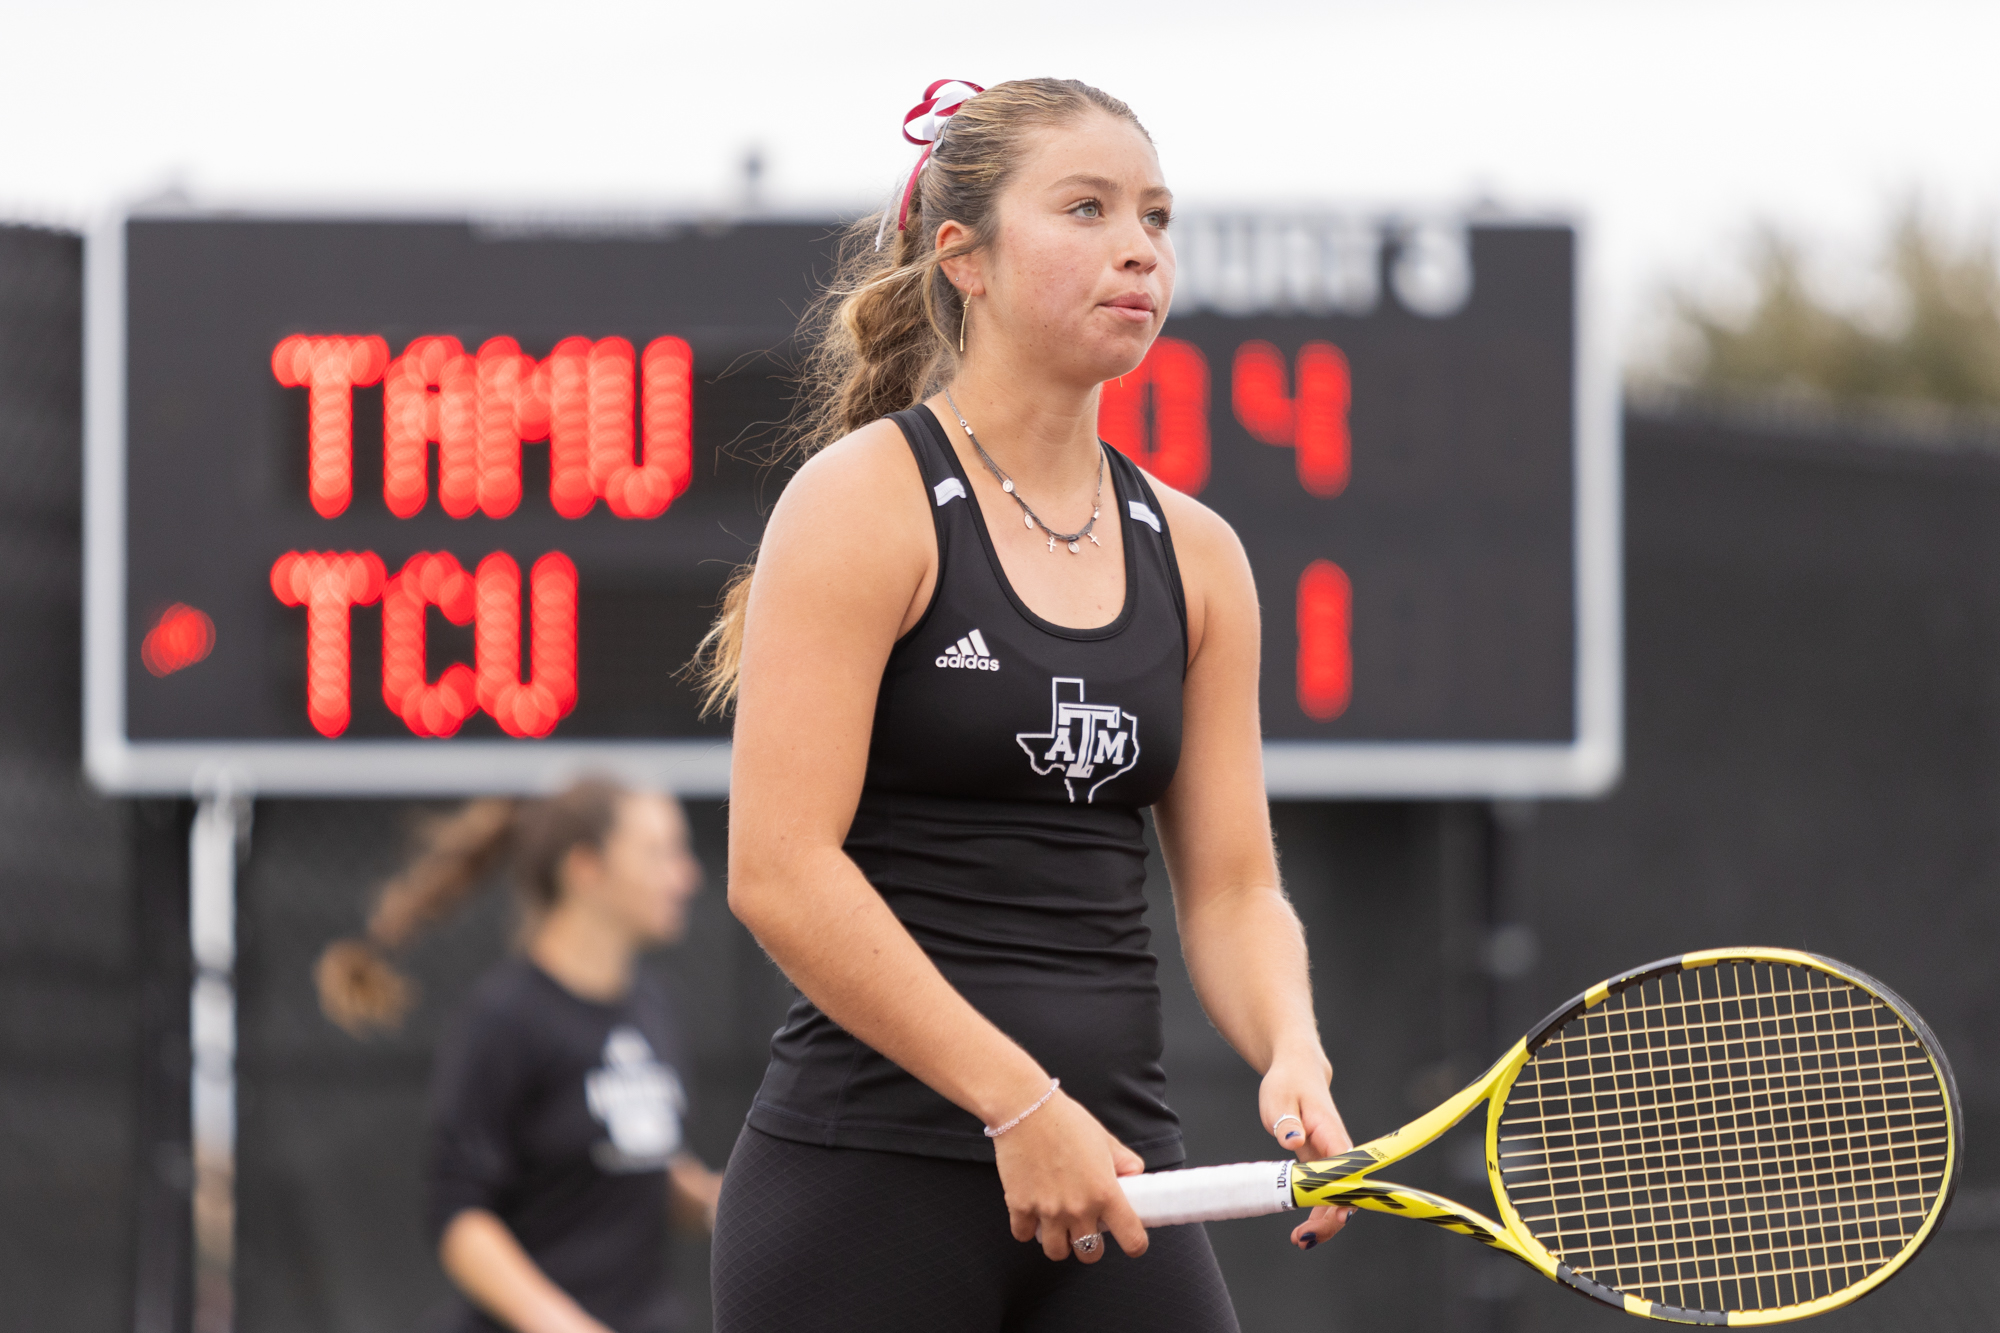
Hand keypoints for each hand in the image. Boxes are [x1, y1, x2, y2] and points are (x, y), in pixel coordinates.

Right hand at [993, 1089, 1148, 1263]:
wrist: (1025, 1108)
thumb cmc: (1064, 1120)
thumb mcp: (1104, 1139)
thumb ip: (1124, 1161)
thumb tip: (1134, 1175)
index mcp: (1105, 1193)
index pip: (1132, 1239)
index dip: (1135, 1244)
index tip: (1130, 1241)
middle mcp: (1078, 1208)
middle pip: (1090, 1254)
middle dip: (1090, 1246)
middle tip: (1086, 1228)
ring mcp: (1048, 1211)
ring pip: (1057, 1252)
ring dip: (1059, 1242)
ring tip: (1058, 1224)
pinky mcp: (1020, 1207)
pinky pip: (1024, 1235)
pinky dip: (1027, 1228)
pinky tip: (1032, 1212)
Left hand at [1258, 1050, 1355, 1250]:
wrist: (1296, 1070)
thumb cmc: (1287, 1082)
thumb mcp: (1279, 1097)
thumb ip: (1286, 1120)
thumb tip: (1294, 1140)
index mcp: (1331, 1132)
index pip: (1347, 1168)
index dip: (1344, 1193)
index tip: (1336, 1214)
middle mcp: (1338, 1150)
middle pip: (1346, 1192)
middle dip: (1330, 1219)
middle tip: (1303, 1237)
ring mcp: (1331, 1160)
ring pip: (1336, 1198)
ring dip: (1323, 1221)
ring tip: (1299, 1240)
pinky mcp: (1320, 1165)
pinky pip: (1323, 1194)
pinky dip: (1315, 1212)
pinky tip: (1302, 1229)